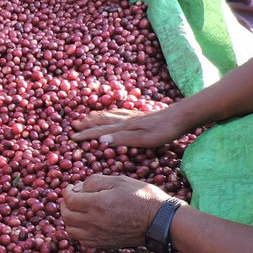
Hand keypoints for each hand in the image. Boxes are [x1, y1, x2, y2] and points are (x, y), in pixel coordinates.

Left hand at [62, 174, 168, 249]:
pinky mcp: (103, 244)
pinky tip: (86, 223)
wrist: (159, 221)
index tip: (72, 188)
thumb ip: (94, 181)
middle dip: (66, 204)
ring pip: (71, 230)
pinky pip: (81, 240)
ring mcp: (98, 236)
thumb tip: (77, 188)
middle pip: (66, 215)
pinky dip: (78, 231)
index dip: (67, 191)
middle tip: (73, 198)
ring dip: (70, 219)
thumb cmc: (142, 197)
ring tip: (78, 211)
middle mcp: (94, 222)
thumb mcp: (118, 180)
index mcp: (97, 204)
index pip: (69, 199)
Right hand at [71, 105, 185, 147]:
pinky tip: (109, 113)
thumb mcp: (144, 140)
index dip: (85, 135)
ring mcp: (131, 116)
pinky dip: (108, 112)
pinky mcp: (138, 114)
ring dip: (95, 117)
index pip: (99, 131)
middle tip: (74, 125)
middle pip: (101, 120)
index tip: (72, 137)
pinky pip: (117, 112)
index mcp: (124, 127)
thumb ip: (123, 139)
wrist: (180, 117)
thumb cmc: (163, 131)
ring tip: (86, 117)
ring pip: (108, 115)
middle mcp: (125, 120)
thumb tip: (101, 140)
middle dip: (87, 123)